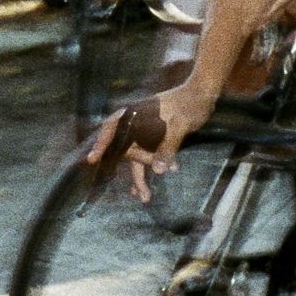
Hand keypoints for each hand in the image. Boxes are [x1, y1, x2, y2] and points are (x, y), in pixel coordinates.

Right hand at [86, 79, 213, 198]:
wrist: (202, 96)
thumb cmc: (189, 104)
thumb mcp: (180, 125)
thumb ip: (168, 146)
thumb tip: (159, 171)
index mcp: (134, 113)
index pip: (111, 129)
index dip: (101, 144)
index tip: (92, 159)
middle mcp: (134, 123)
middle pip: (126, 150)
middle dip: (135, 174)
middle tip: (145, 195)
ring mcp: (143, 132)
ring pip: (136, 157)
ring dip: (140, 177)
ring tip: (145, 198)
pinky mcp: (154, 139)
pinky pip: (147, 157)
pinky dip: (151, 169)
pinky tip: (153, 185)